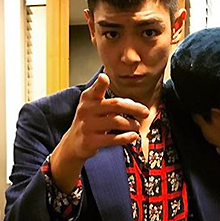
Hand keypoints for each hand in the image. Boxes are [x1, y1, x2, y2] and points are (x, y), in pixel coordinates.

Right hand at [51, 73, 149, 192]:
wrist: (74, 143)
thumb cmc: (89, 121)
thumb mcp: (93, 106)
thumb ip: (111, 102)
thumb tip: (133, 103)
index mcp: (88, 98)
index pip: (95, 89)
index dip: (100, 84)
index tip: (105, 78)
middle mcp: (87, 110)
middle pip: (115, 105)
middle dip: (134, 108)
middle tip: (146, 112)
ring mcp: (88, 126)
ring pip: (116, 122)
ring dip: (131, 124)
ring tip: (137, 126)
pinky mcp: (91, 141)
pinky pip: (113, 139)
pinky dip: (126, 138)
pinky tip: (133, 136)